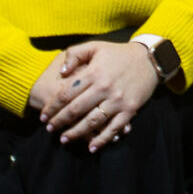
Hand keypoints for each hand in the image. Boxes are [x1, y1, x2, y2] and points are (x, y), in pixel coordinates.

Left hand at [41, 40, 158, 152]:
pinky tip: (91, 146)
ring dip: (76, 133)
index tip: (43, 115)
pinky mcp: (130, 110)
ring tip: (64, 139)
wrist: (149, 59)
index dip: (53, 106)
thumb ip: (75, 55)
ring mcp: (117, 100)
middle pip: (76, 110)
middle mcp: (104, 88)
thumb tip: (61, 72)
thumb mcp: (95, 46)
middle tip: (49, 129)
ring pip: (92, 121)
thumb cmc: (118, 53)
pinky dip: (102, 139)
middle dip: (60, 121)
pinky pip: (113, 128)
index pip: (66, 93)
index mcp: (93, 73)